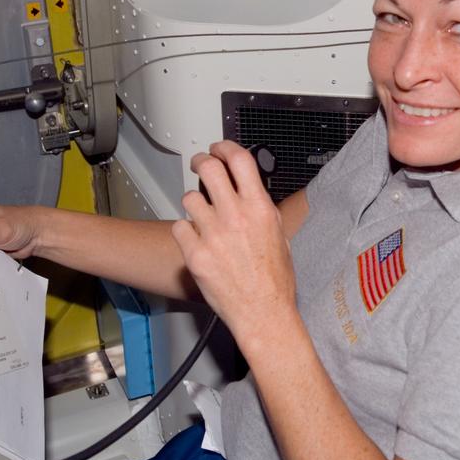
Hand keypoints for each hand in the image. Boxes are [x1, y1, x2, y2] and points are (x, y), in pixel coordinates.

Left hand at [174, 142, 296, 344]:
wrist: (263, 312)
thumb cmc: (275, 280)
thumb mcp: (280, 235)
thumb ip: (262, 209)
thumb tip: (250, 190)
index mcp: (260, 208)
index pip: (239, 160)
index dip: (225, 147)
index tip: (219, 148)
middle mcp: (235, 216)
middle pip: (208, 168)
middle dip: (200, 161)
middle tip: (199, 165)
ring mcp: (213, 234)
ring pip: (189, 198)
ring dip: (193, 203)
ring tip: (201, 215)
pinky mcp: (195, 254)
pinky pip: (180, 227)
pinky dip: (185, 231)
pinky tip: (196, 240)